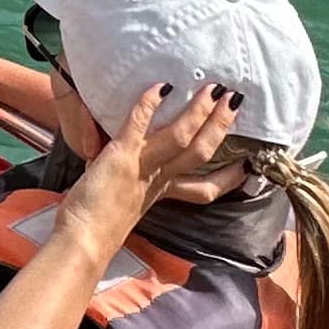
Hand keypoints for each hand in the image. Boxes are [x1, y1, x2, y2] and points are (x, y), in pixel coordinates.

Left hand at [62, 79, 242, 260]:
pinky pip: (138, 125)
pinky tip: (161, 87)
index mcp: (161, 192)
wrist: (82, 240)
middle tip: (237, 102)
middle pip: (200, 153)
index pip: (205, 188)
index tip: (247, 166)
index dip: (229, 177)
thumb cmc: (96, 227)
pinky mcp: (120, 156)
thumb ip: (137, 189)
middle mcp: (158, 180)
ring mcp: (142, 166)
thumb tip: (141, 176)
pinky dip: (149, 105)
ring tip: (215, 89)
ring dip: (199, 111)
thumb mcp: (127, 206)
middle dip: (221, 126)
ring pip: (180, 137)